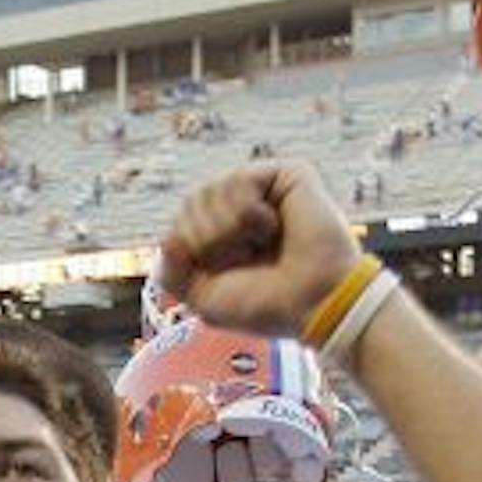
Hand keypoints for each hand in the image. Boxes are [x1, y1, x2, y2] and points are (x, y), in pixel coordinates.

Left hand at [154, 161, 361, 336]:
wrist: (313, 303)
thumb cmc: (265, 305)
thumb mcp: (205, 300)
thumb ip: (172, 274)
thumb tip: (168, 239)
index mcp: (220, 234)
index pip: (179, 226)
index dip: (190, 252)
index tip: (224, 274)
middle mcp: (240, 208)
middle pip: (190, 204)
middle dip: (208, 240)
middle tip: (246, 258)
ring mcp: (263, 190)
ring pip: (210, 191)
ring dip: (228, 229)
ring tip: (262, 243)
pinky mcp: (287, 175)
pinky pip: (239, 180)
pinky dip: (248, 213)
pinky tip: (274, 226)